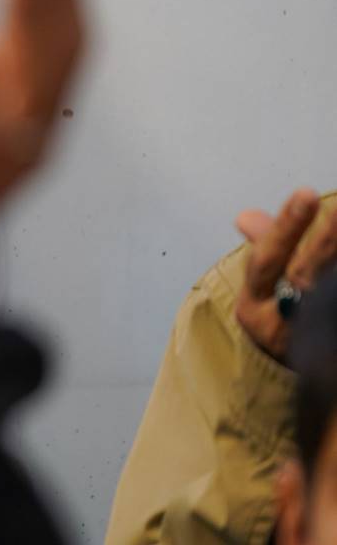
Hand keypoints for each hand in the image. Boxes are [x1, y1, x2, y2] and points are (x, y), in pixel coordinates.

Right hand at [234, 188, 330, 362]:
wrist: (300, 379)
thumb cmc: (281, 318)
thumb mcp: (264, 286)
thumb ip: (267, 246)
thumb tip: (246, 217)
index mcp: (254, 303)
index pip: (267, 260)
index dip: (286, 228)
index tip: (306, 194)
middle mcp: (279, 322)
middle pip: (304, 276)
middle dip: (324, 244)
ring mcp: (307, 338)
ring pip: (327, 296)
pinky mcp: (326, 348)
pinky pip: (334, 312)